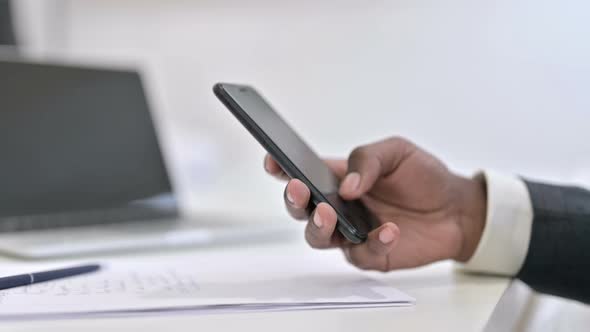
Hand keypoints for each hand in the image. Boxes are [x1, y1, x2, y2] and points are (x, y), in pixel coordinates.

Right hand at [264, 137, 486, 271]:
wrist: (457, 208)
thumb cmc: (423, 176)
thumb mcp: (396, 152)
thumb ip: (367, 160)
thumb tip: (346, 186)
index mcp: (338, 178)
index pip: (302, 173)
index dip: (282, 168)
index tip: (272, 160)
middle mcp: (339, 207)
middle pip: (300, 209)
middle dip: (294, 199)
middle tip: (301, 189)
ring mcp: (351, 232)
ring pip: (317, 237)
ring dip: (318, 226)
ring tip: (330, 212)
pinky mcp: (370, 254)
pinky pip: (359, 254)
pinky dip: (372, 242)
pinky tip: (388, 230)